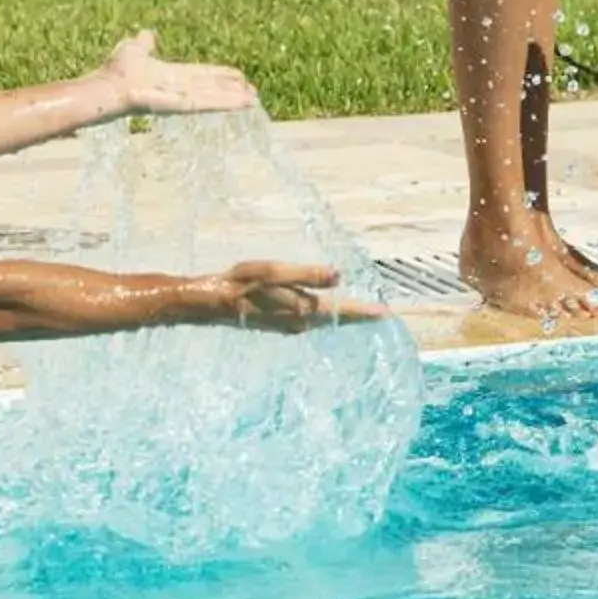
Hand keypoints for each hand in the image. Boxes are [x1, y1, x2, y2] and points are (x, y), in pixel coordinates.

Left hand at [103, 31, 256, 115]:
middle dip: (231, 91)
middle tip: (254, 93)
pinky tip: (243, 103)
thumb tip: (148, 33)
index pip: (201, 76)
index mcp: (171, 75)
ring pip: (213, 98)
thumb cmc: (114, 71)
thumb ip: (144, 44)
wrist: (106, 86)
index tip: (239, 76)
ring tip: (254, 101)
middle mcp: (179, 88)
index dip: (220, 76)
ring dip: (233, 100)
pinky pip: (208, 104)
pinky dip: (226, 103)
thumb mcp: (133, 50)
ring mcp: (181, 98)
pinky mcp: (181, 106)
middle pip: (211, 89)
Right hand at [218, 260, 385, 332]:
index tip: (387, 315)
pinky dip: (325, 316)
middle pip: (336, 318)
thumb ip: (306, 275)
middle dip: (358, 316)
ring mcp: (289, 325)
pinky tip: (328, 311)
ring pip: (324, 320)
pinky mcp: (279, 323)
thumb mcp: (274, 273)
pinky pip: (311, 320)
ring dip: (343, 317)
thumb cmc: (240, 286)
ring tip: (362, 313)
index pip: (341, 311)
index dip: (364, 312)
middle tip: (381, 315)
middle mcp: (300, 322)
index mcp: (303, 310)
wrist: (210, 305)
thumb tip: (338, 276)